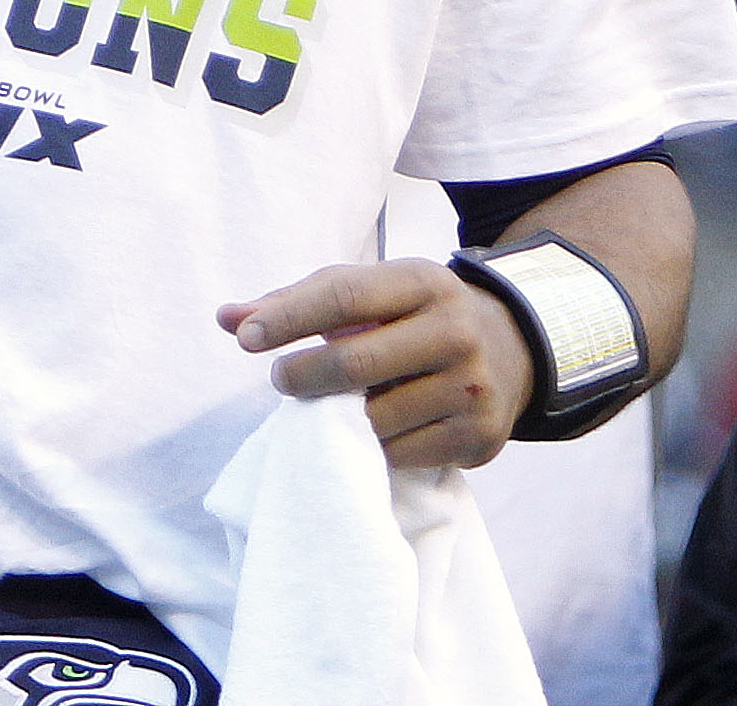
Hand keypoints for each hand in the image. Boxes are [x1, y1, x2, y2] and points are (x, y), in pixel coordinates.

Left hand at [218, 257, 535, 469]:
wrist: (510, 349)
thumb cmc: (414, 318)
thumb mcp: (372, 293)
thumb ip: (298, 302)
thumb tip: (226, 317)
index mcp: (423, 282)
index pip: (344, 295)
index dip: (289, 316)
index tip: (246, 337)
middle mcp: (453, 330)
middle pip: (356, 362)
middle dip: (303, 376)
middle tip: (281, 380)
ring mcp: (470, 385)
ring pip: (375, 418)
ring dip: (337, 420)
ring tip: (329, 408)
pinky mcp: (476, 434)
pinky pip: (400, 454)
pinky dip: (372, 448)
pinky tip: (368, 431)